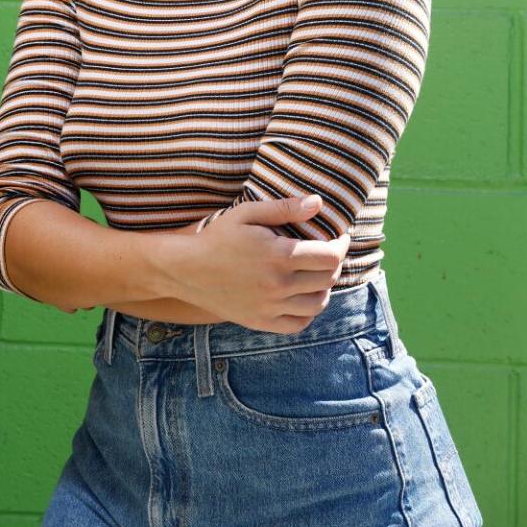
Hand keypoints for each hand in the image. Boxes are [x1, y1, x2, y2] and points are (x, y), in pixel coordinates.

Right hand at [180, 195, 351, 333]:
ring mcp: (270, 307)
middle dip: (334, 263)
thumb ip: (285, 207)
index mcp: (279, 256)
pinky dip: (308, 311)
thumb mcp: (247, 213)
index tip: (339, 236)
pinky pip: (298, 323)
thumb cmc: (218, 236)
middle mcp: (278, 285)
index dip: (341, 245)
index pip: (330, 257)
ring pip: (318, 304)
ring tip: (317, 273)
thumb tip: (318, 203)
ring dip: (324, 287)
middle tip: (329, 251)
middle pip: (327, 279)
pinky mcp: (261, 322)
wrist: (185, 270)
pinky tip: (303, 295)